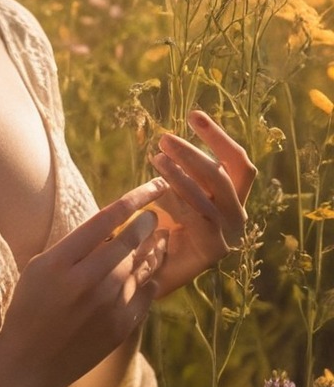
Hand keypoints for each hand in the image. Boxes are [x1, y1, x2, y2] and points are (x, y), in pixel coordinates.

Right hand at [0, 177, 168, 386]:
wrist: (29, 364)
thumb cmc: (28, 309)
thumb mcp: (38, 269)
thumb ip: (72, 246)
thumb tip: (110, 226)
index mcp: (61, 262)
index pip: (107, 219)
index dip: (135, 198)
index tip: (152, 186)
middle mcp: (88, 281)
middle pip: (130, 240)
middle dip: (147, 221)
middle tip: (155, 213)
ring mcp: (108, 306)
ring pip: (142, 265)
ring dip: (154, 247)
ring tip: (160, 236)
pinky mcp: (121, 327)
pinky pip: (146, 293)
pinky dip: (151, 277)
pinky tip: (152, 270)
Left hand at [148, 110, 255, 297]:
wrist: (149, 273)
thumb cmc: (159, 227)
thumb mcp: (174, 192)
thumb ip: (181, 172)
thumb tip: (170, 140)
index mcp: (233, 197)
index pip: (237, 161)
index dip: (218, 136)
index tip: (193, 114)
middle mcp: (237, 215)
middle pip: (224, 175)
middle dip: (194, 153)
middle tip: (163, 138)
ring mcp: (229, 235)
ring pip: (211, 194)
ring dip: (182, 173)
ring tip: (156, 157)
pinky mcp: (213, 251)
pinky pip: (197, 217)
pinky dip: (176, 199)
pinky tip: (155, 192)